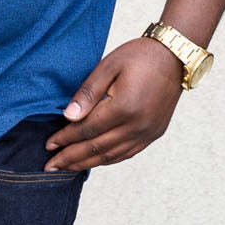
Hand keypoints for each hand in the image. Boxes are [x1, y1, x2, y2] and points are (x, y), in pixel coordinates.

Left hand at [43, 37, 186, 171]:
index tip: (49, 144)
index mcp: (124, 107)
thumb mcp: (109, 66)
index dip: (65, 138)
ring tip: (67, 168)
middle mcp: (137, 125)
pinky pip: (127, 153)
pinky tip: (93, 162)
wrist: (175, 56)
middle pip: (96, 148)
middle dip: (71, 158)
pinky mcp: (154, 134)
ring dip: (87, 164)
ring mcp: (147, 132)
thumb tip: (68, 117)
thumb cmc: (139, 56)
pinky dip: (107, 160)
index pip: (87, 129)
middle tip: (50, 166)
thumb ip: (88, 93)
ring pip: (111, 156)